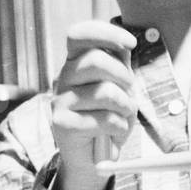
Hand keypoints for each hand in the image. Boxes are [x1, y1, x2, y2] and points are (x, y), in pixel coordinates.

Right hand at [51, 21, 137, 189]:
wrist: (94, 157)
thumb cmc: (109, 116)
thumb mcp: (118, 85)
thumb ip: (119, 63)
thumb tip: (126, 45)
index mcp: (76, 62)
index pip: (79, 34)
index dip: (106, 32)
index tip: (131, 44)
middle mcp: (63, 77)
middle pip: (96, 61)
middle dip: (123, 76)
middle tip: (129, 91)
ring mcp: (59, 101)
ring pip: (104, 92)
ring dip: (125, 106)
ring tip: (123, 116)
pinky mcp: (62, 124)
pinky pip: (103, 119)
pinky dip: (119, 127)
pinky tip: (114, 132)